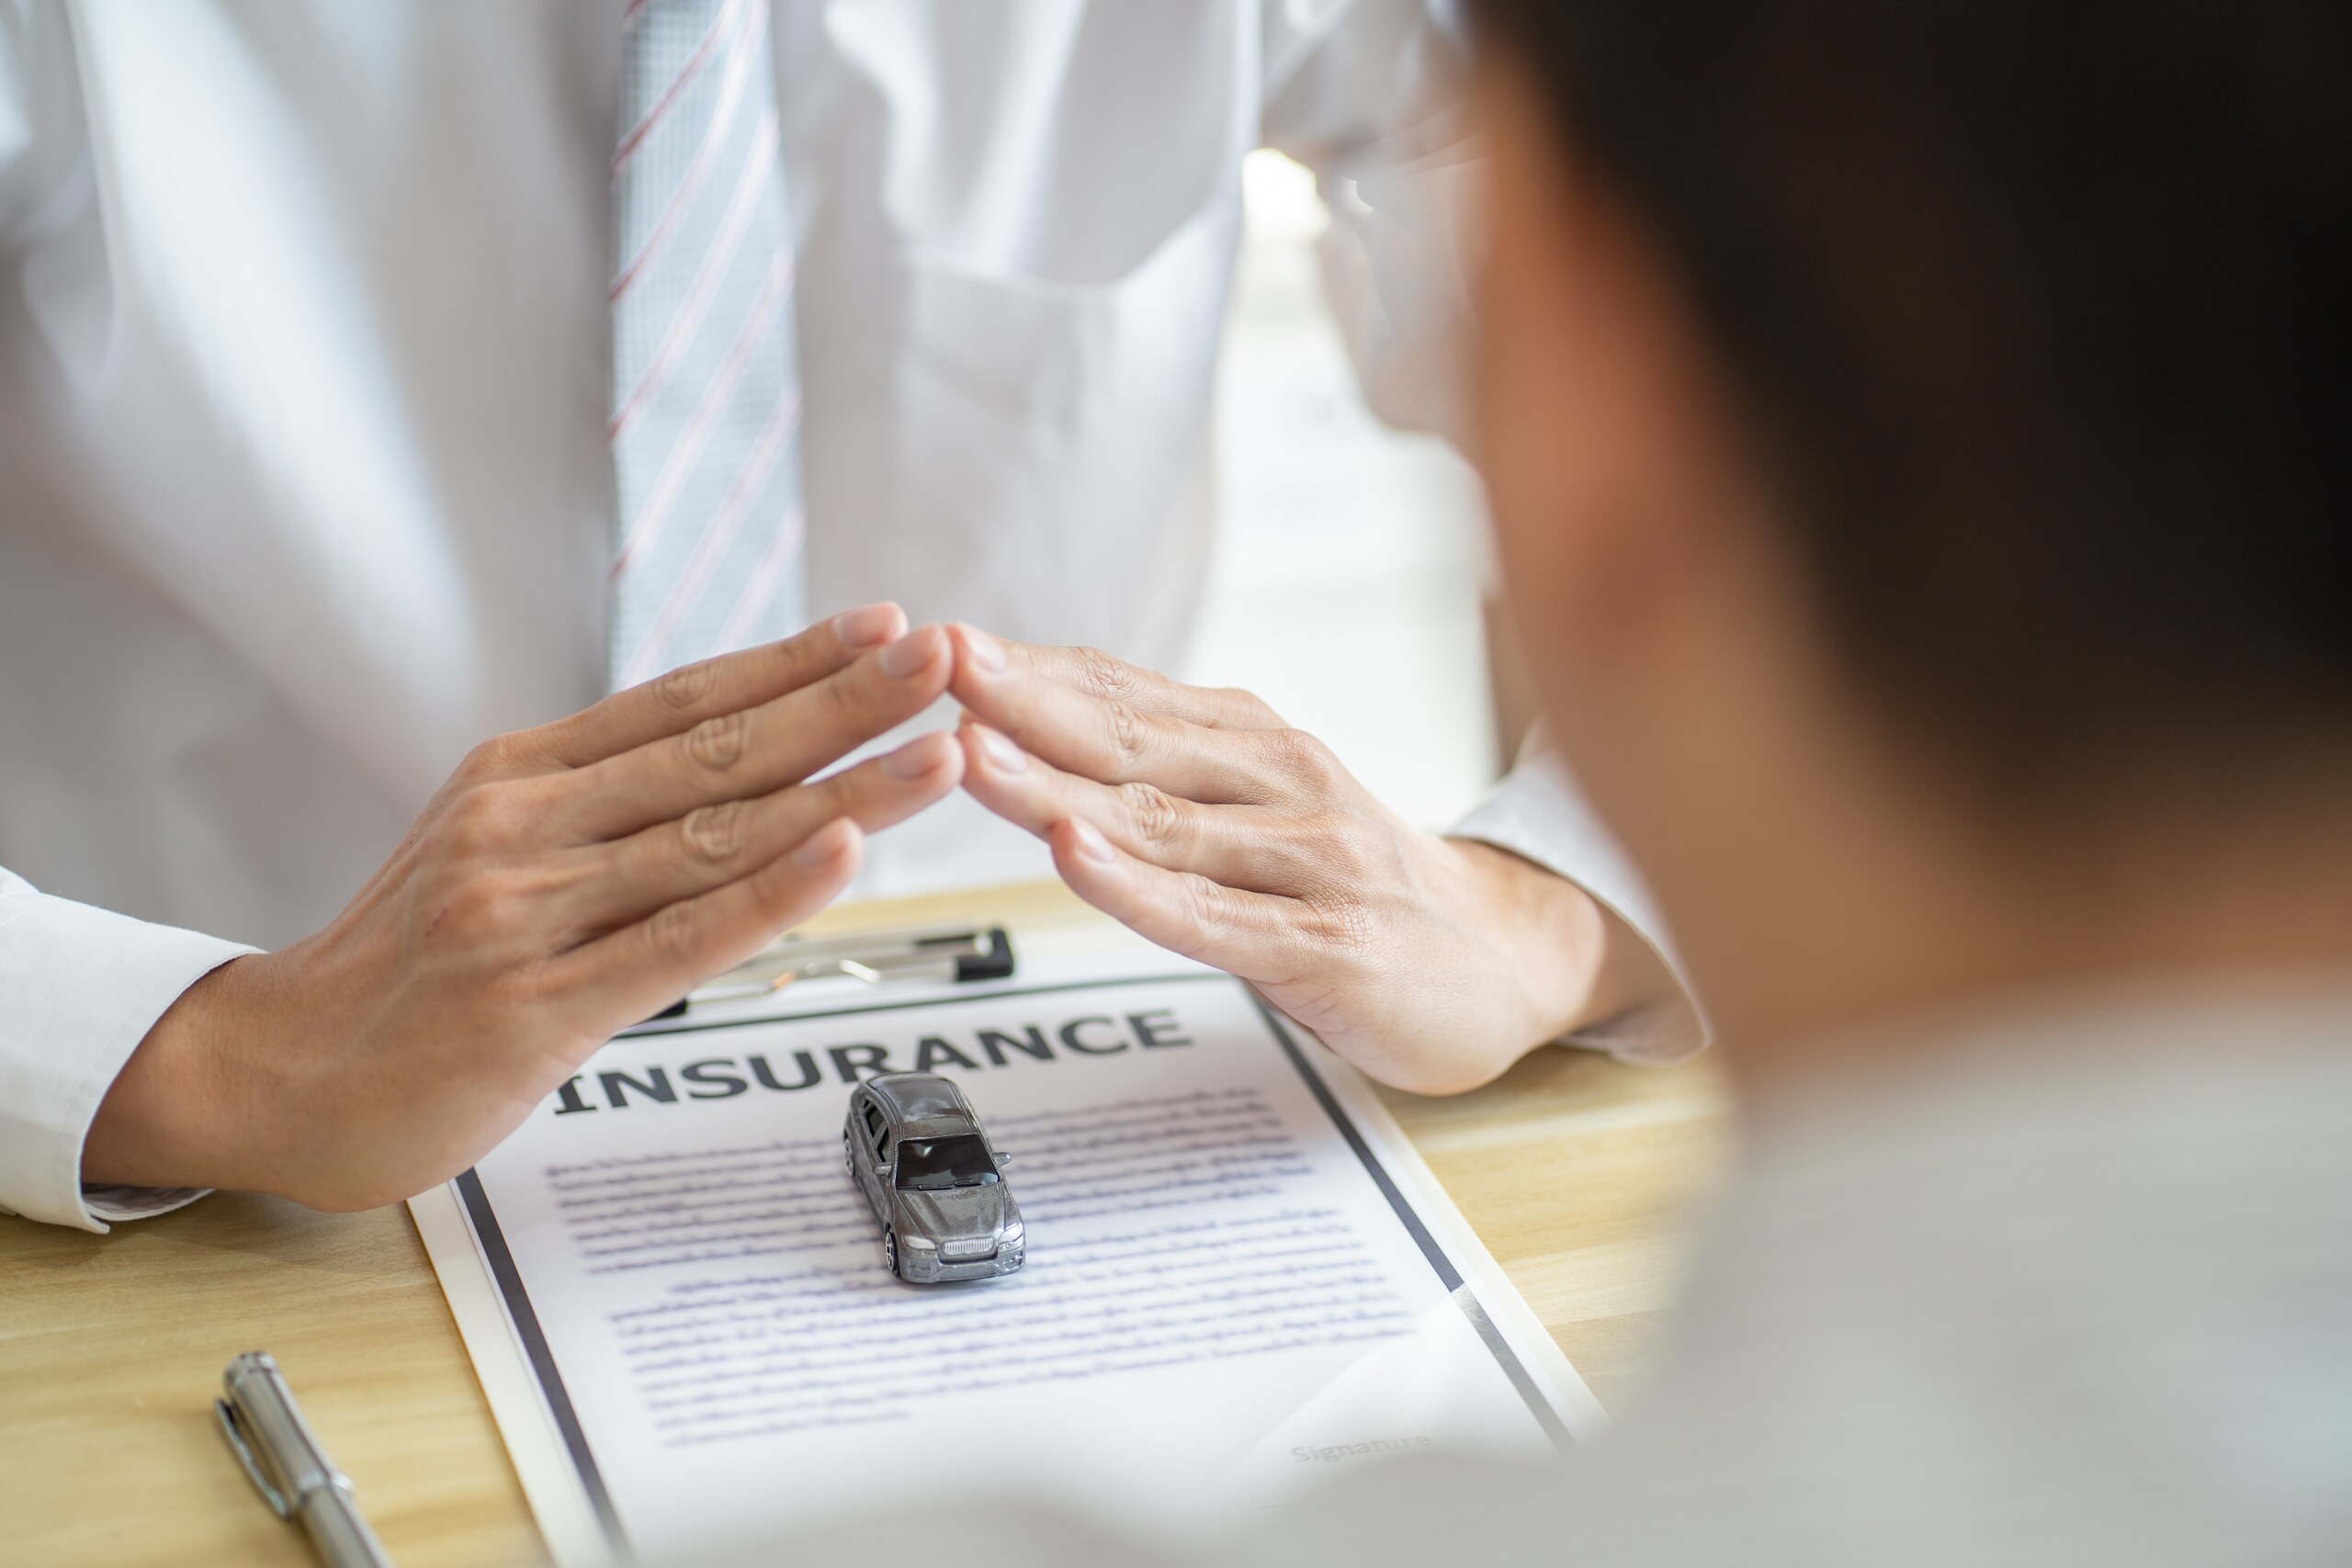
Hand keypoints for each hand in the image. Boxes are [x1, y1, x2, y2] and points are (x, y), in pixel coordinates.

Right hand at [84, 606, 963, 1208]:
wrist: (280, 1073)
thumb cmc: (405, 967)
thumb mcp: (490, 848)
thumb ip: (599, 805)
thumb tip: (733, 761)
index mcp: (520, 774)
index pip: (682, 700)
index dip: (791, 659)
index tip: (885, 627)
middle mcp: (524, 826)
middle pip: (715, 752)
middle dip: (844, 703)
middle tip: (944, 658)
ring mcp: (525, 912)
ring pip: (714, 837)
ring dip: (842, 792)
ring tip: (936, 754)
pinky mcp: (533, 1005)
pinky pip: (674, 941)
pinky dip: (768, 896)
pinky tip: (842, 854)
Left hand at [945, 628, 1671, 1092]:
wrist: (1508, 957)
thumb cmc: (1361, 885)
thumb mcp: (1265, 805)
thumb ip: (1168, 770)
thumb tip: (1038, 721)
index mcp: (1256, 743)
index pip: (1125, 695)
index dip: (1029, 669)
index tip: (938, 642)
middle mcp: (1284, 783)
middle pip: (1133, 739)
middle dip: (1024, 702)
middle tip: (936, 667)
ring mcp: (1309, 861)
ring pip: (1163, 820)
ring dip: (1059, 785)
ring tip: (974, 755)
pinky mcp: (1328, 945)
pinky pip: (1216, 915)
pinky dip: (1139, 887)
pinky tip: (1078, 856)